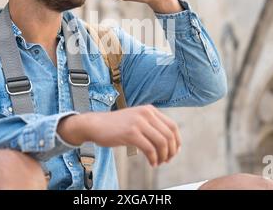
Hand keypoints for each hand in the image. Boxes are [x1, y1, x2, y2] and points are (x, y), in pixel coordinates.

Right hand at [58, 105, 181, 166]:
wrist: (95, 124)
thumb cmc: (116, 126)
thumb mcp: (136, 119)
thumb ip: (151, 126)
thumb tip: (168, 143)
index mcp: (149, 110)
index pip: (172, 126)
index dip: (177, 141)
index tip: (174, 152)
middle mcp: (146, 113)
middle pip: (169, 135)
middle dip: (171, 151)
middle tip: (167, 160)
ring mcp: (138, 122)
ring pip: (161, 142)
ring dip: (163, 156)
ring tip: (158, 162)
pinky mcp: (131, 132)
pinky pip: (150, 149)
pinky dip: (153, 159)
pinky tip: (151, 163)